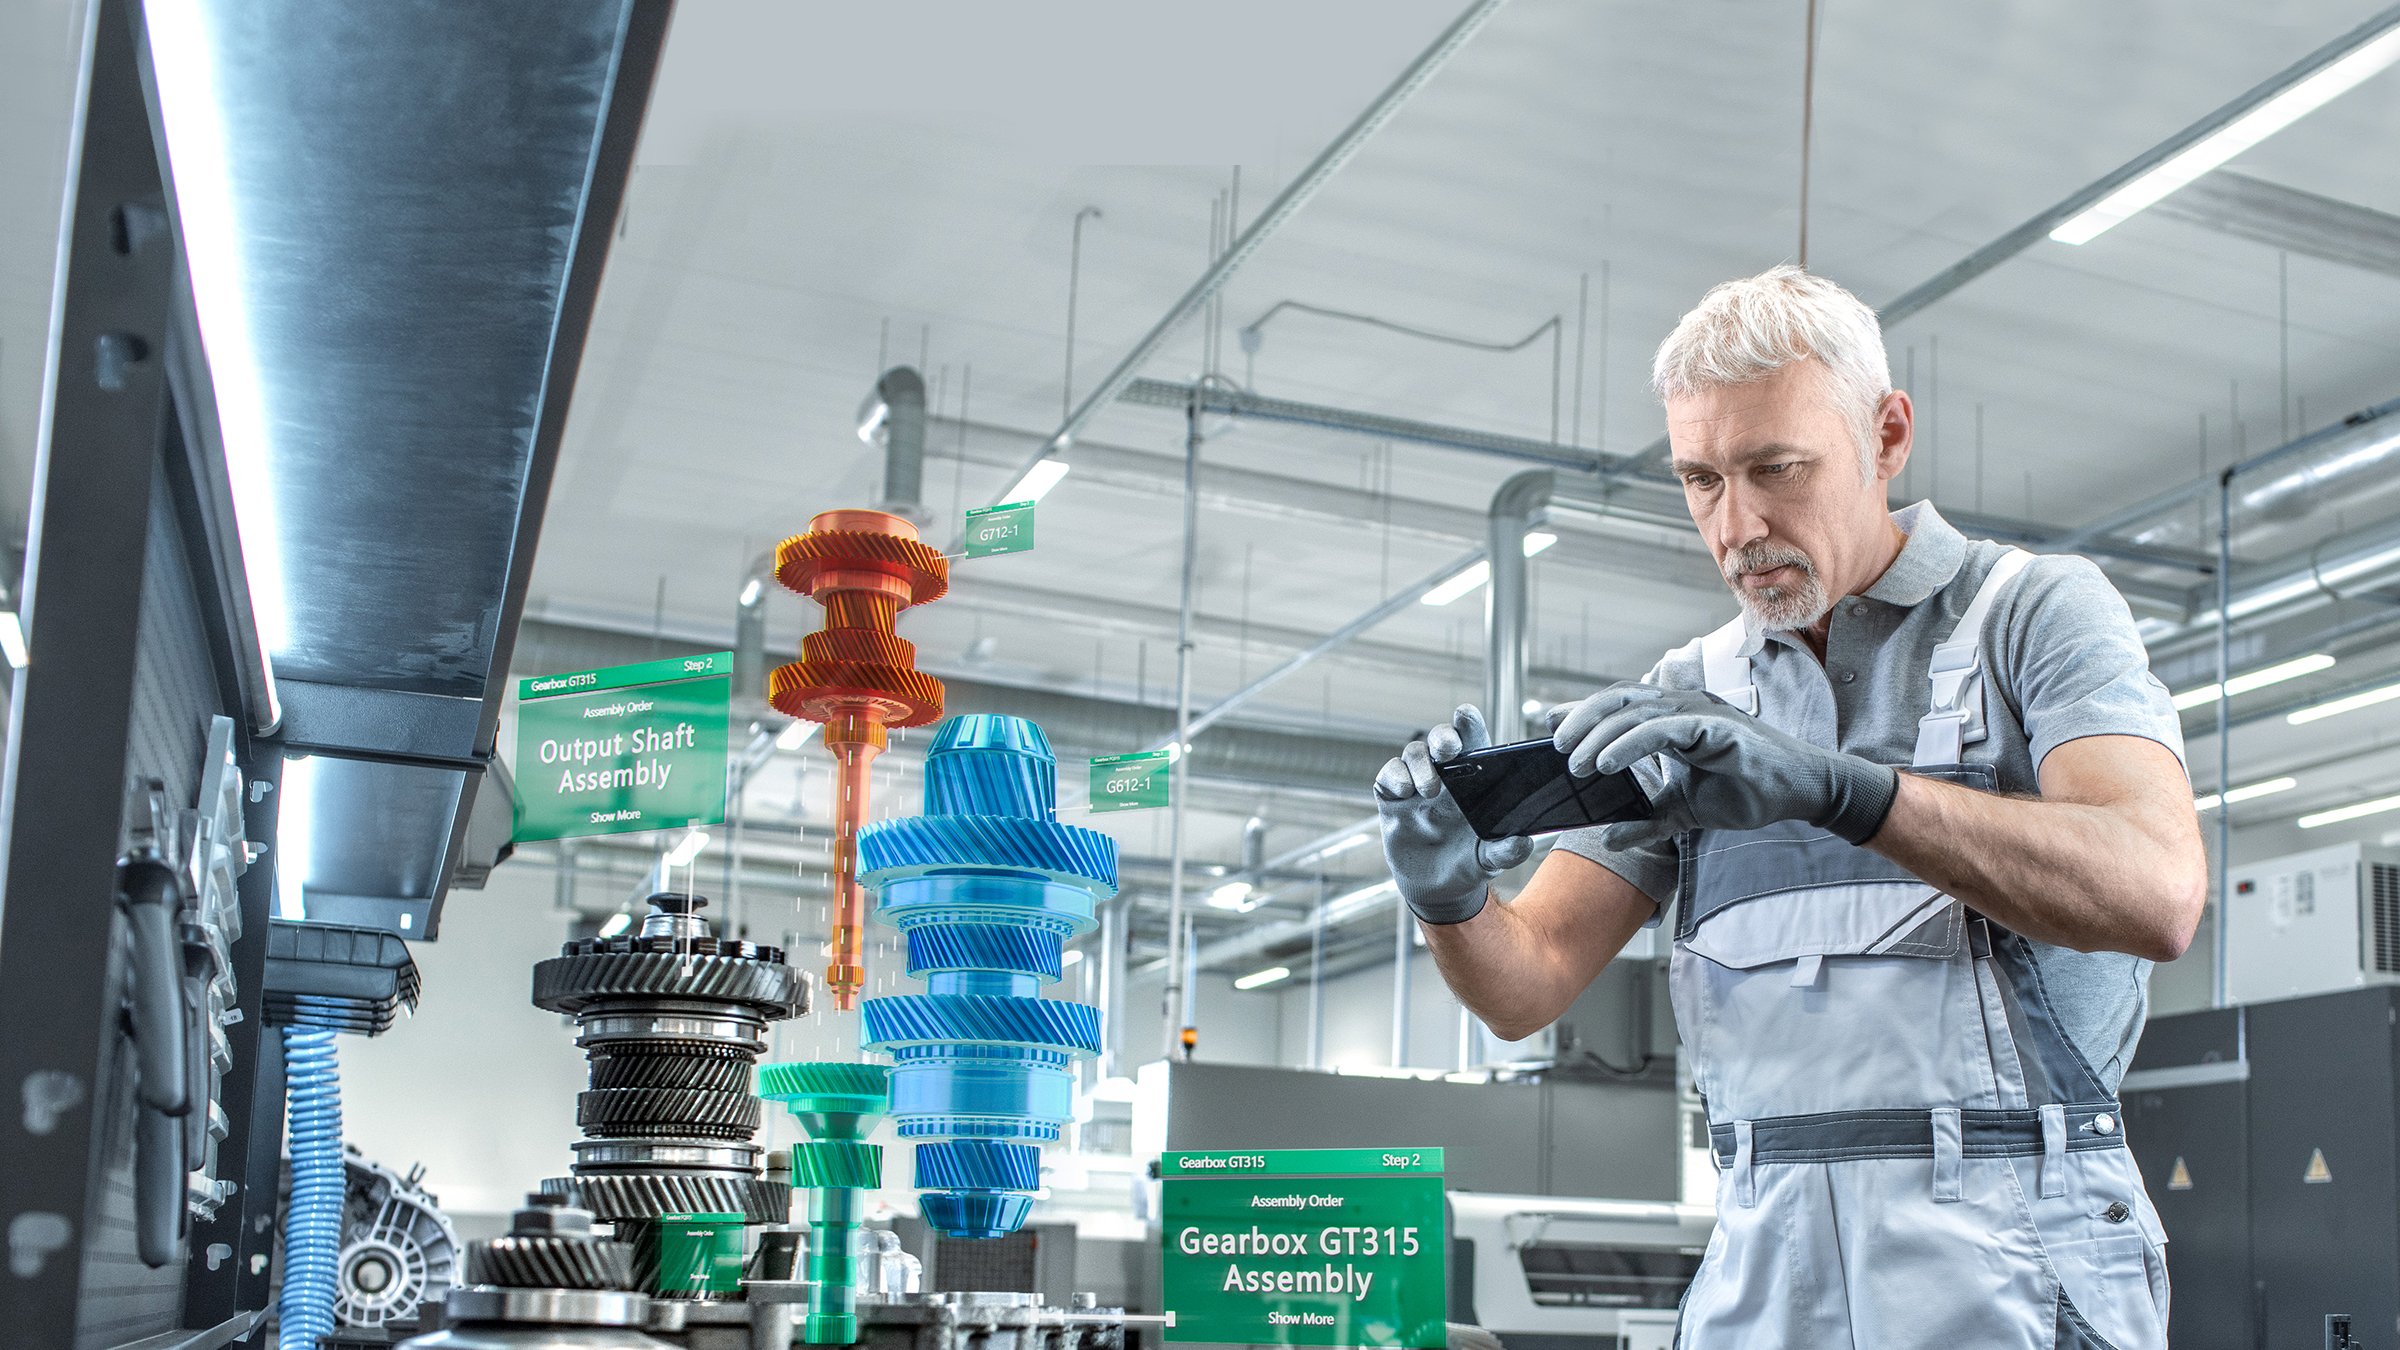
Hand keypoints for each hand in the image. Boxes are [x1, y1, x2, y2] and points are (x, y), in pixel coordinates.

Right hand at [1374, 705, 1534, 924]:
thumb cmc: (1469, 863)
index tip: (1465, 715)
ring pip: (1413, 753)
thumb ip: (1506, 851)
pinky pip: (1387, 775)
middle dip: (1442, 736)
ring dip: (1420, 763)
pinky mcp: (1392, 801)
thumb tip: (1523, 842)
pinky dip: (1394, 776)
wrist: (1437, 890)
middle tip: (1448, 750)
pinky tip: (1404, 792)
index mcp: (1472, 781)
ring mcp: (1416, 786)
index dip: (1467, 723)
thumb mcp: (1490, 860)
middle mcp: (1444, 777)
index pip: (1471, 742)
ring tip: (1429, 790)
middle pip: (1439, 739)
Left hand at [1549, 683, 1897, 845]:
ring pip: (1634, 711)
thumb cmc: (1747, 792)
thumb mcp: (1685, 811)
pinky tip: (1606, 763)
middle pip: (1618, 700)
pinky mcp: (1715, 726)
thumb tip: (1606, 838)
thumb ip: (1646, 820)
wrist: (1801, 791)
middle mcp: (1682, 708)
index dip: (1582, 713)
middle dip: (1581, 720)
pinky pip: (1662, 729)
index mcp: (1672, 720)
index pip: (1618, 707)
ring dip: (1599, 734)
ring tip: (1574, 762)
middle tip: (1553, 747)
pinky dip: (1629, 743)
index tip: (1548, 725)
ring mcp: (1699, 713)